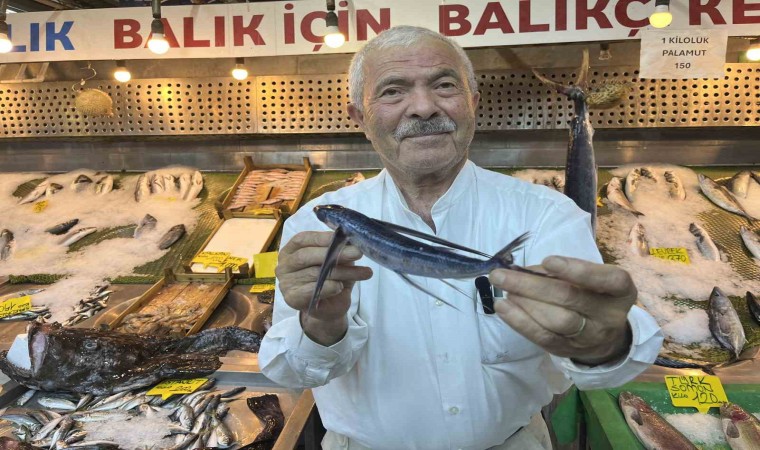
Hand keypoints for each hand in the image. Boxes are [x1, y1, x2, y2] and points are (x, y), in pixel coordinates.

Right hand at [276, 231, 372, 345]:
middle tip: (358, 253)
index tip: (343, 237)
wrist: (330, 307)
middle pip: (307, 255)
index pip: (303, 239)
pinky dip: (328, 287)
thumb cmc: (331, 279)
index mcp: (291, 250)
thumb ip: (338, 250)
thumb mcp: (337, 261)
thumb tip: (349, 241)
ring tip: (363, 272)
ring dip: (342, 272)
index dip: (322, 238)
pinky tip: (340, 286)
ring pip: (314, 273)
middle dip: (335, 253)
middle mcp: (284, 265)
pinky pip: (311, 290)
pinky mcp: (291, 298)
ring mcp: (285, 282)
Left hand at [489, 256, 635, 365]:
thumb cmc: (591, 295)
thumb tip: (522, 270)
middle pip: (570, 298)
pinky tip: (503, 308)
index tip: (548, 261)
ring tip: (504, 289)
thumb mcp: (589, 278)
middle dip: (532, 285)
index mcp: (620, 290)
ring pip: (556, 321)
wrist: (603, 337)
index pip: (607, 280)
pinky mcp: (568, 350)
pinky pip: (543, 337)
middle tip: (501, 274)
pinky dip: (520, 322)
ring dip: (524, 303)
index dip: (578, 270)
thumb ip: (562, 271)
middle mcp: (610, 315)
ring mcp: (590, 337)